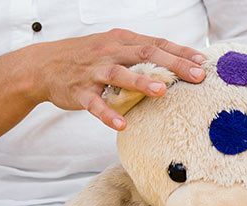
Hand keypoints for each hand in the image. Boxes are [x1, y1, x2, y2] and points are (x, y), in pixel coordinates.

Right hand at [25, 29, 205, 130]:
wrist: (43, 66)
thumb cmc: (85, 58)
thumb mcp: (111, 47)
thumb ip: (137, 54)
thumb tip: (171, 63)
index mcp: (121, 41)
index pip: (156, 44)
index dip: (180, 52)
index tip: (203, 63)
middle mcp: (109, 52)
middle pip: (145, 55)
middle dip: (173, 65)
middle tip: (196, 76)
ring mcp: (94, 72)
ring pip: (120, 74)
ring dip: (141, 82)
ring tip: (162, 91)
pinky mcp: (79, 91)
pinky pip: (95, 103)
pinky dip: (108, 113)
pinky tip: (122, 124)